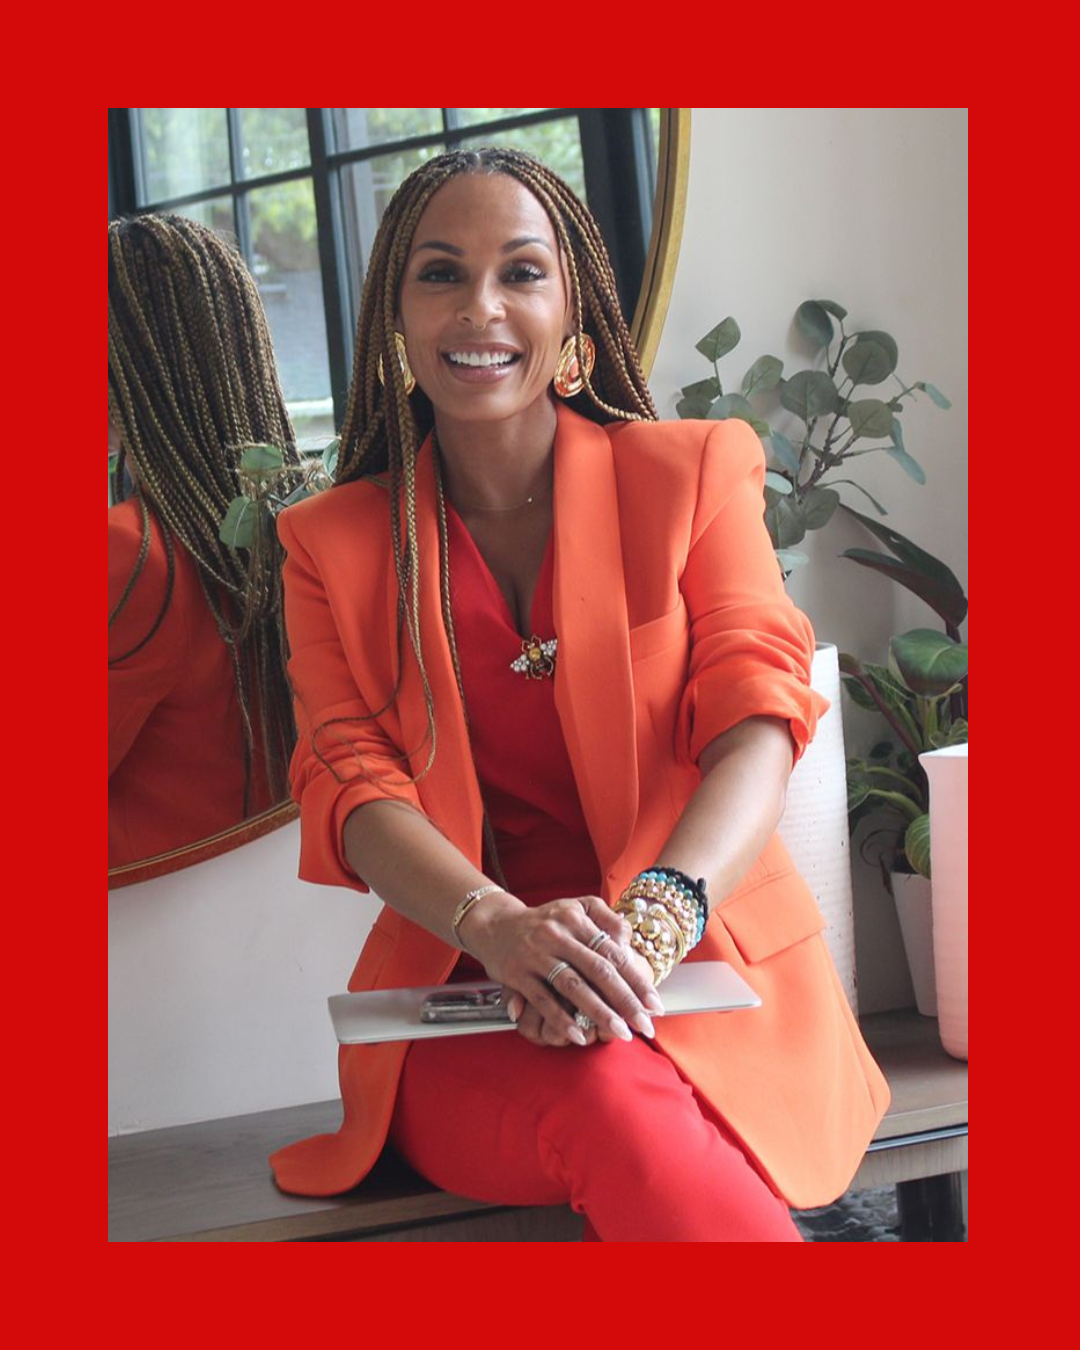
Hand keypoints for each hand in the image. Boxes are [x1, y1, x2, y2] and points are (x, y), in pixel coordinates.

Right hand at [461, 893, 663, 1048]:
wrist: (495, 924)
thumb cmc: (545, 920)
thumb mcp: (577, 907)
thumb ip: (608, 919)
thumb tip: (628, 943)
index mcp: (576, 918)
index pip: (613, 951)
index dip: (636, 979)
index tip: (654, 1003)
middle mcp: (557, 935)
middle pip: (598, 970)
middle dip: (625, 1000)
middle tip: (644, 1024)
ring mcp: (536, 954)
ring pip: (573, 986)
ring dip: (598, 1012)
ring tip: (619, 1032)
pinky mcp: (517, 973)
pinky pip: (543, 999)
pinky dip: (561, 1019)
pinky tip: (578, 1035)